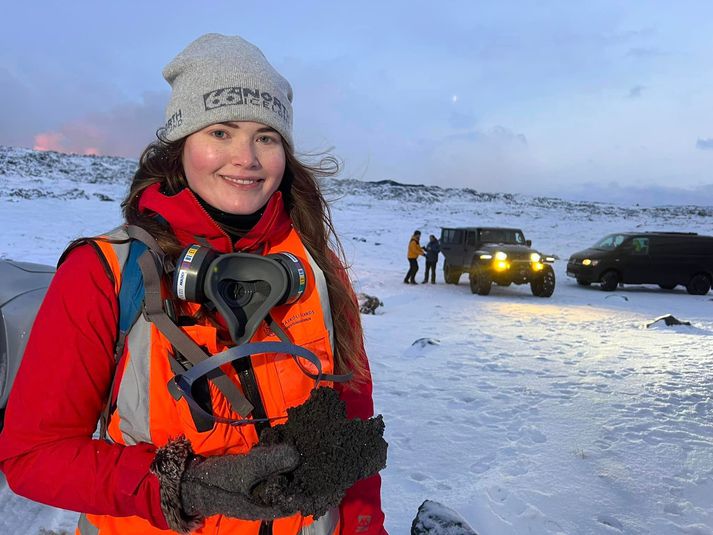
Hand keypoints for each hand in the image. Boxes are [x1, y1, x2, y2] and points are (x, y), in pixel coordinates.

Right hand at [151, 437, 300, 531]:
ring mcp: (258, 489)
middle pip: (290, 486)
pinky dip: (275, 457)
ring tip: (300, 443)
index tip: (320, 467)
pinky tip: (281, 442)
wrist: (188, 480)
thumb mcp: (245, 470)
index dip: (309, 485)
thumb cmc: (216, 481)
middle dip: (299, 470)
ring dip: (288, 462)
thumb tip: (296, 454)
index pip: (297, 500)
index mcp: (266, 508)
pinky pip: (269, 469)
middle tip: (312, 449)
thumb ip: (270, 462)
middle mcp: (266, 501)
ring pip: (280, 476)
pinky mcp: (252, 477)